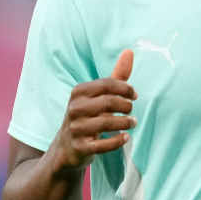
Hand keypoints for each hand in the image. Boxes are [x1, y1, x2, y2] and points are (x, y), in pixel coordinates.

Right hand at [50, 49, 136, 172]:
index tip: (134, 95)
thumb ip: (116, 76)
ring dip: (125, 123)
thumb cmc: (87, 116)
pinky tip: (125, 137)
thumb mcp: (98, 96)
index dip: (125, 88)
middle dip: (126, 106)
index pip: (107, 84)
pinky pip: (102, 145)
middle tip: (132, 112)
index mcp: (78, 92)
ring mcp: (76, 129)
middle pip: (109, 102)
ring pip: (107, 123)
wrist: (66, 148)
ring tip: (132, 123)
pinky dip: (117, 141)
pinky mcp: (80, 147)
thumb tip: (130, 51)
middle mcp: (74, 109)